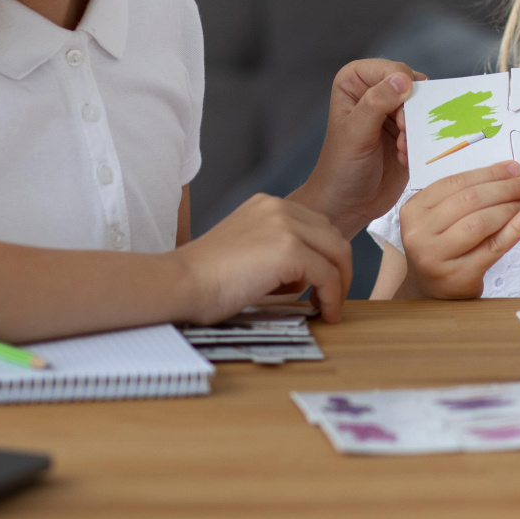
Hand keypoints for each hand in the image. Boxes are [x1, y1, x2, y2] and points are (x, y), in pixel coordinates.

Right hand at [172, 194, 351, 324]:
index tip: (324, 283)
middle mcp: (278, 207)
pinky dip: (331, 297)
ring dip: (339, 283)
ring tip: (329, 308)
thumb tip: (308, 277)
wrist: (180, 283)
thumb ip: (276, 250)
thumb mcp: (245, 248)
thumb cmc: (203, 277)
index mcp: (266, 204)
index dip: (325, 256)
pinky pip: (327, 275)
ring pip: (337, 252)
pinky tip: (325, 314)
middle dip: (338, 268)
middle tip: (331, 298)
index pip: (315, 225)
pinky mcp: (289, 250)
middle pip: (332, 235)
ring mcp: (285, 226)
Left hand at [293, 58, 425, 236]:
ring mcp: (394, 112)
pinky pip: (428, 128)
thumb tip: (402, 79)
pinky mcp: (408, 132)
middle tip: (403, 133)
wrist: (348, 204)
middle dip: (413, 112)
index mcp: (355, 81)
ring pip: (424, 108)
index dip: (403, 88)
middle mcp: (375, 91)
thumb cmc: (341, 167)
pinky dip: (419, 143)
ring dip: (417, 130)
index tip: (400, 117)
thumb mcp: (356, 133)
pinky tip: (403, 158)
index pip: (392, 70)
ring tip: (401, 148)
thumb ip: (377, 103)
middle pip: (413, 87)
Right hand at [398, 162, 519, 299]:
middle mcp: (419, 233)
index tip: (512, 168)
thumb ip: (463, 197)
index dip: (487, 174)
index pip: (454, 183)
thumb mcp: (439, 219)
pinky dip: (516, 228)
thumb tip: (506, 174)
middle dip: (502, 188)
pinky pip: (493, 246)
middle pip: (468, 201)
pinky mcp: (458, 276)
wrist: (432, 291)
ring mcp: (436, 256)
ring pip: (479, 222)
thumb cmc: (441, 248)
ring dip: (508, 207)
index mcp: (413, 210)